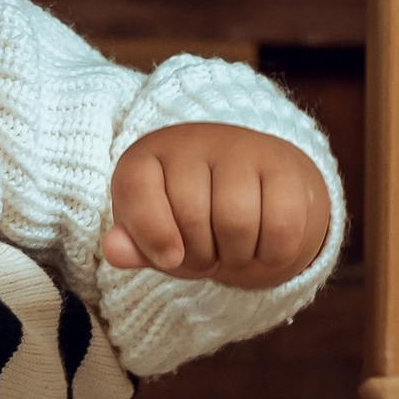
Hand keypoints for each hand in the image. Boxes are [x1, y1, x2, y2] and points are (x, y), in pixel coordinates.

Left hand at [101, 122, 333, 290]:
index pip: (136, 189)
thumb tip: (114, 251)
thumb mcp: (157, 236)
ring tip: (233, 248)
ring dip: (236, 256)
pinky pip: (281, 227)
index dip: (150, 235)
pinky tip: (265, 244)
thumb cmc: (194, 220)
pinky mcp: (284, 166)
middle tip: (207, 252)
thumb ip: (134, 245)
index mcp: (148, 156)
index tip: (169, 258)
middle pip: (191, 216)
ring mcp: (241, 148)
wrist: (257, 195)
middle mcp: (192, 141)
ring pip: (237, 223)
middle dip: (200, 256)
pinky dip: (272, 254)